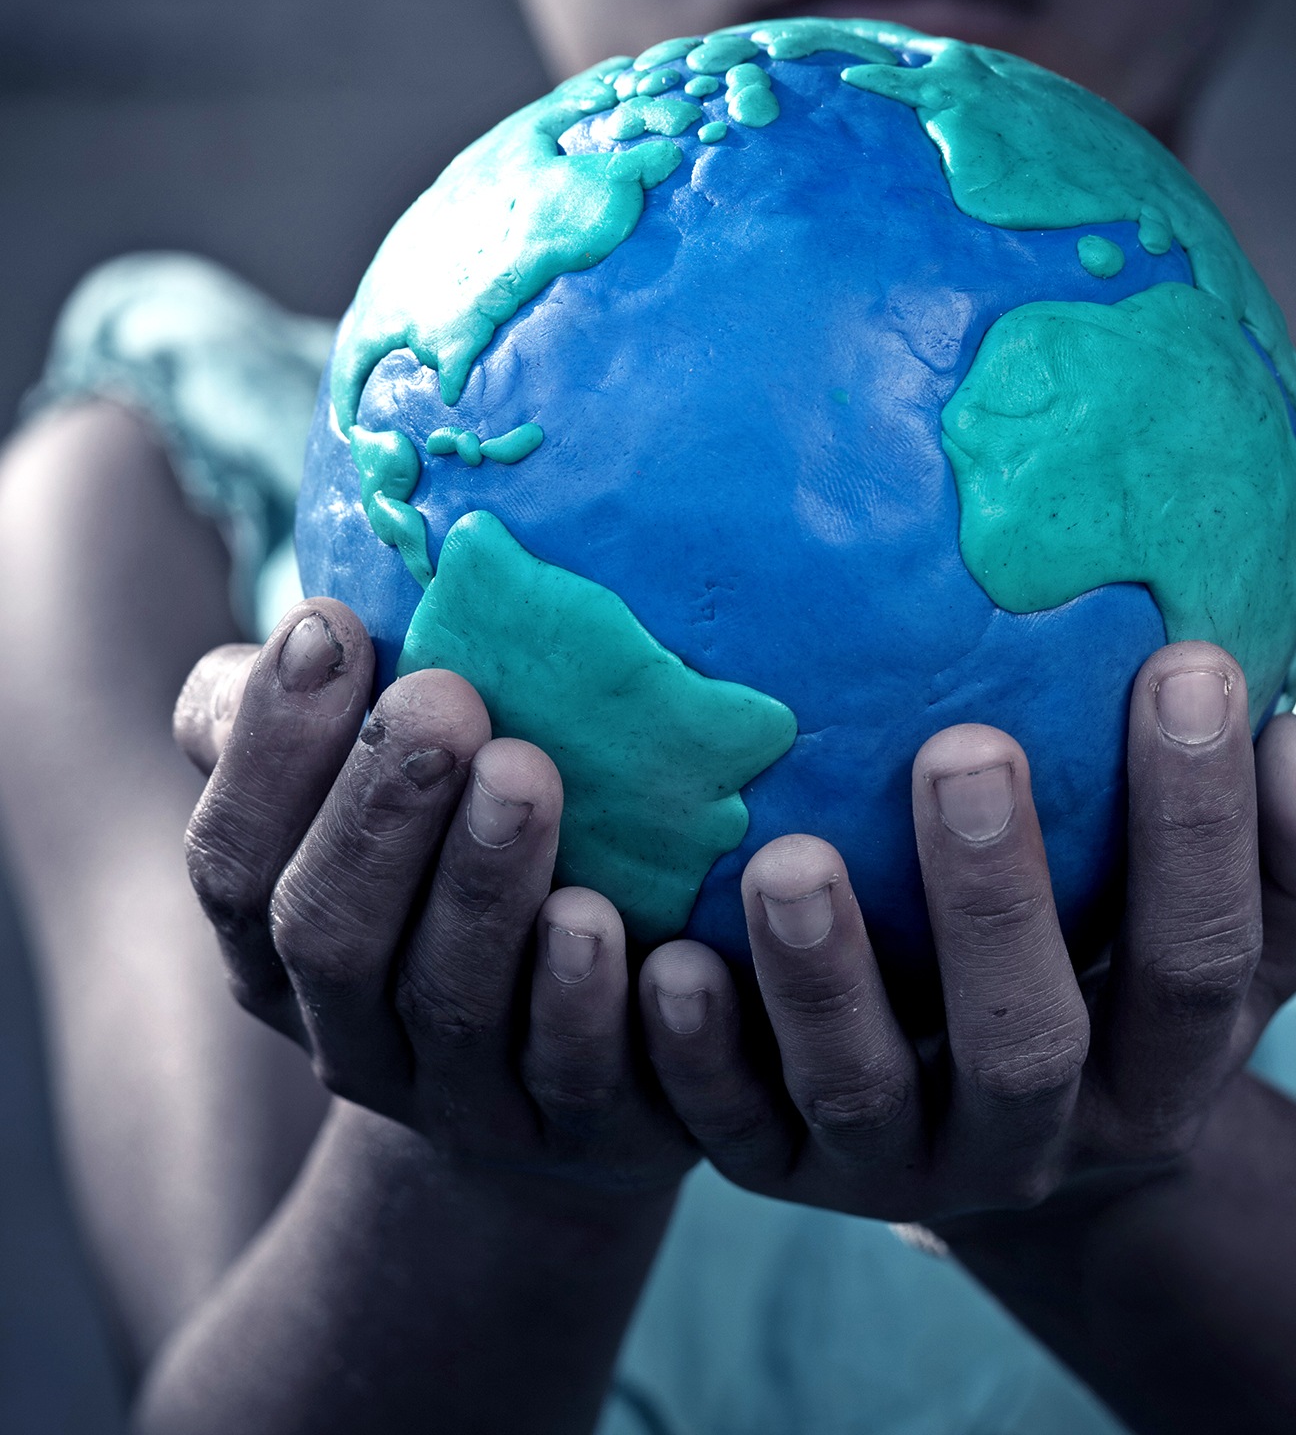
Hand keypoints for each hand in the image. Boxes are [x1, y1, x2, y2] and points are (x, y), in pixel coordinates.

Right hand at [175, 599, 693, 1197]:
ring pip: (454, 1008)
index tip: (331, 631)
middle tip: (443, 700)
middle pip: (332, 936)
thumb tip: (322, 619)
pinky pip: (581, 1080)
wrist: (573, 1065)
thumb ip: (329, 729)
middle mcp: (354, 1037)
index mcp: (279, 949)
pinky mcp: (585, 1127)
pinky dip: (589, 1005)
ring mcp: (465, 1099)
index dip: (269, 753)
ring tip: (526, 775)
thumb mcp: (377, 810)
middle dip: (378, 815)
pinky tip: (610, 927)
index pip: (234, 862)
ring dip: (482, 889)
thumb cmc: (461, 883)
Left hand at [635, 641, 1295, 1222]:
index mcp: (1159, 1073)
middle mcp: (1033, 1137)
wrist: (1001, 1094)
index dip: (1203, 829)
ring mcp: (900, 1161)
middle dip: (998, 905)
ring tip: (785, 862)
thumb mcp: (1245, 915)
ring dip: (824, 982)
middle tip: (963, 751)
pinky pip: (729, 1125)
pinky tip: (667, 960)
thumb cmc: (1126, 952)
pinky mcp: (781, 1162)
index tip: (1181, 665)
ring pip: (862, 1093)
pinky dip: (695, 1055)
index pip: (1200, 962)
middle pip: (1026, 1044)